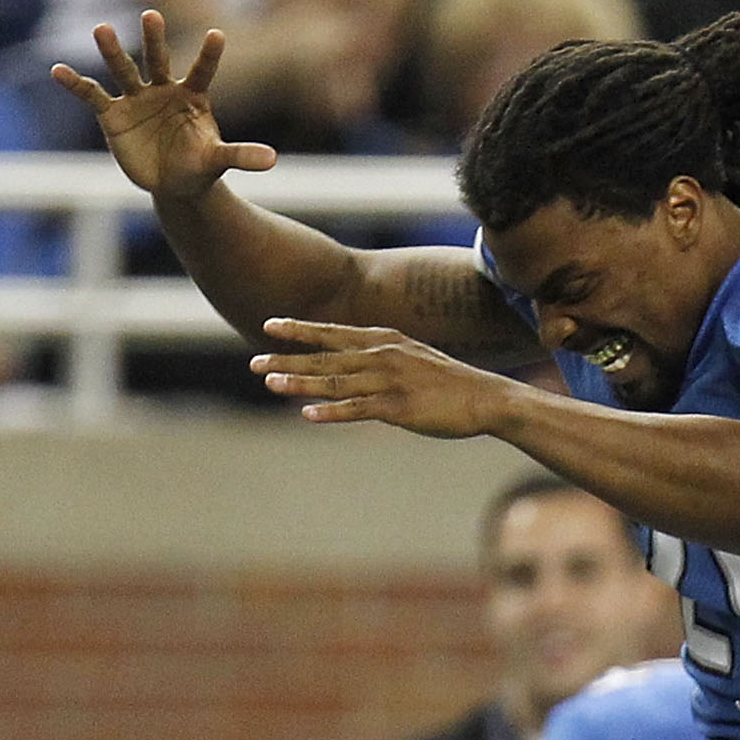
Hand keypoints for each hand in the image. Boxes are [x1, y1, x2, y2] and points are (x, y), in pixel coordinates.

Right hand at [50, 12, 277, 204]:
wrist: (174, 183)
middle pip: (157, 59)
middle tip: (152, 14)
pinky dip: (75, 84)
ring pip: (123, 69)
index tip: (218, 34)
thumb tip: (273, 159)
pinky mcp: (112, 113)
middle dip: (154, 39)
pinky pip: (92, 95)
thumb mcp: (218, 161)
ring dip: (113, 51)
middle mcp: (162, 88)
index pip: (202, 70)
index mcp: (192, 95)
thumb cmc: (199, 165)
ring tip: (101, 28)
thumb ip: (241, 155)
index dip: (209, 55)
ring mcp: (136, 98)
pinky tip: (57, 70)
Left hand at [252, 319, 505, 434]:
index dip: (299, 330)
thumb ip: (382, 358)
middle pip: (326, 357)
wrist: (487, 398)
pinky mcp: (399, 408)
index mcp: (384, 341)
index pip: (333, 332)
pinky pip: (358, 409)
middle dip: (287, 358)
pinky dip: (332, 411)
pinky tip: (308, 414)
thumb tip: (355, 365)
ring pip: (336, 381)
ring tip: (270, 382)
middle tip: (253, 362)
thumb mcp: (413, 358)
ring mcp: (390, 380)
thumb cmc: (449, 383)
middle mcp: (382, 355)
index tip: (268, 326)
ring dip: (301, 382)